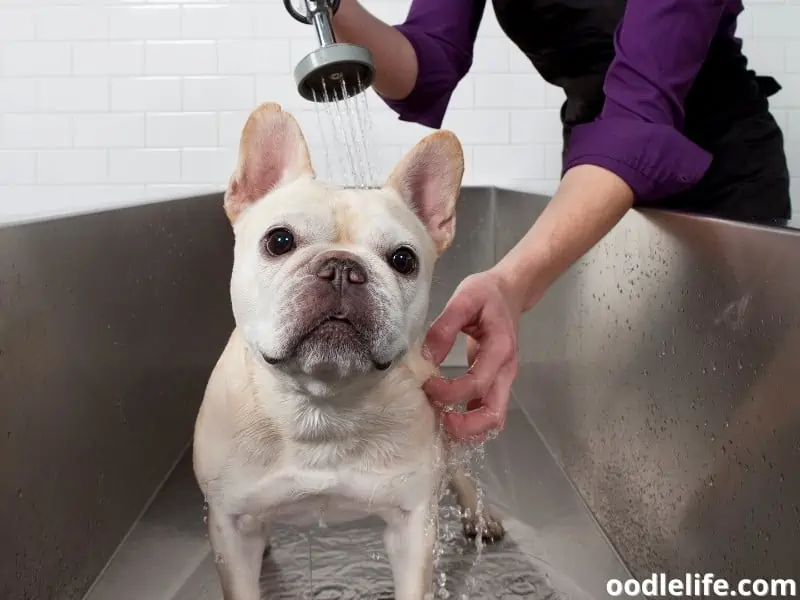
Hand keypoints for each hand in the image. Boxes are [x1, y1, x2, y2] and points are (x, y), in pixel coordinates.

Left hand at [422, 269, 521, 441]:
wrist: (510, 291)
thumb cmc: (487, 293)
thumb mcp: (464, 299)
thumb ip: (444, 327)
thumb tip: (426, 358)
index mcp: (500, 349)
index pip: (477, 383)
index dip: (450, 391)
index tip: (427, 384)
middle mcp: (506, 371)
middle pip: (494, 415)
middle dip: (465, 426)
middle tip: (437, 419)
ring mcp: (504, 380)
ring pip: (494, 419)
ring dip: (468, 429)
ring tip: (441, 422)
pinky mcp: (496, 383)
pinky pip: (487, 412)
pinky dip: (470, 422)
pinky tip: (447, 417)